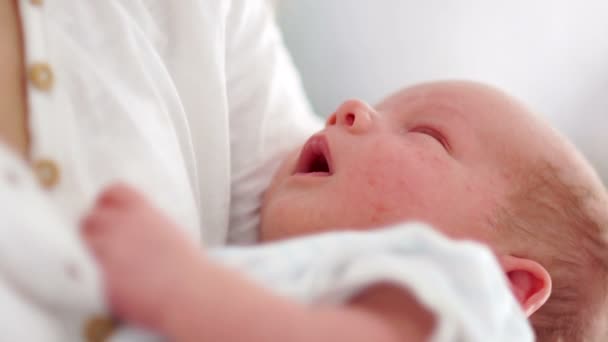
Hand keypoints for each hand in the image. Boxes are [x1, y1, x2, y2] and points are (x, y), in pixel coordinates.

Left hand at [81, 183, 203, 328]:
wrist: (192, 292)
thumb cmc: (188, 267)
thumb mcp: (168, 232)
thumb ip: (143, 226)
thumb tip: (127, 232)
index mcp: (141, 210)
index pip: (111, 192)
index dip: (107, 203)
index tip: (107, 214)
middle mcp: (120, 225)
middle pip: (89, 219)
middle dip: (94, 232)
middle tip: (105, 248)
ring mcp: (107, 251)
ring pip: (83, 246)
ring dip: (91, 256)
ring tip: (108, 269)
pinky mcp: (100, 279)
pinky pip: (88, 276)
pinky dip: (97, 281)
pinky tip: (115, 287)